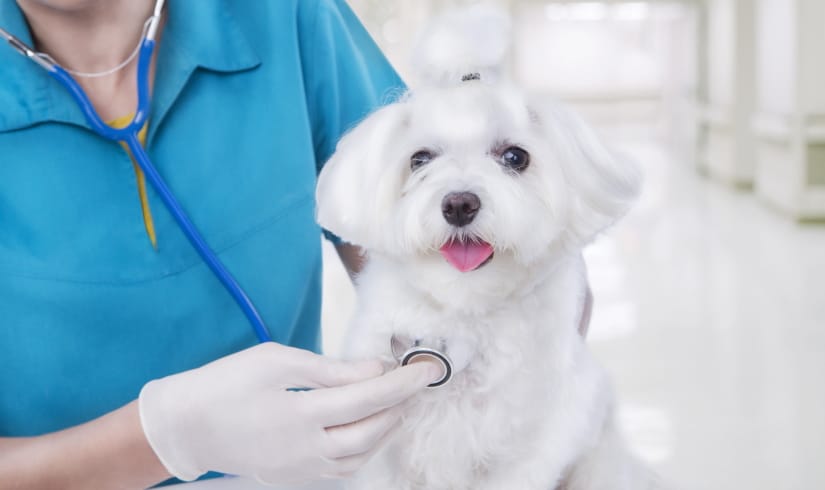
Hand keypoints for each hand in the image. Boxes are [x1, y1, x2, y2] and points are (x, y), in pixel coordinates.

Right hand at [138, 342, 439, 483]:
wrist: (185, 427)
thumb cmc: (226, 384)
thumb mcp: (276, 360)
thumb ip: (330, 368)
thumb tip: (374, 368)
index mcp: (301, 412)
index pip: (368, 398)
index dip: (402, 383)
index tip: (427, 368)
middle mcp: (306, 447)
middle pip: (371, 430)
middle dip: (400, 405)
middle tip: (415, 383)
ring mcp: (301, 468)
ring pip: (362, 455)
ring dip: (386, 429)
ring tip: (398, 404)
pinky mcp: (295, 478)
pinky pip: (343, 469)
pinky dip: (365, 449)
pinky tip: (369, 429)